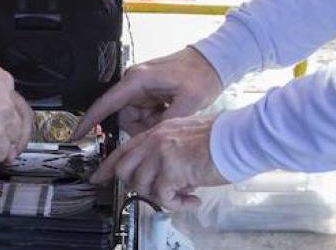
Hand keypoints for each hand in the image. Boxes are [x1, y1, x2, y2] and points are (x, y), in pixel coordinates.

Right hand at [72, 47, 222, 137]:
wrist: (213, 62)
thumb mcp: (188, 102)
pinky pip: (144, 113)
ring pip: (135, 118)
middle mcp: (134, 82)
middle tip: (165, 123)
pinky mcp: (148, 91)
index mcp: (137, 81)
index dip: (89, 120)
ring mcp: (141, 87)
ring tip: (172, 113)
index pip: (106, 103)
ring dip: (151, 123)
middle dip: (142, 127)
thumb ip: (166, 123)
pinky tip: (171, 109)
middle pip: (125, 116)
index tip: (76, 134)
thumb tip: (151, 140)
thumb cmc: (201, 75)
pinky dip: (156, 117)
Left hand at [90, 115, 229, 209]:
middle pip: (124, 170)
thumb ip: (168, 151)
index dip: (107, 167)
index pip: (123, 150)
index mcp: (157, 132)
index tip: (97, 178)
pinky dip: (178, 205)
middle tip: (158, 192)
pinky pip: (163, 197)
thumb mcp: (186, 138)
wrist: (238, 139)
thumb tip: (161, 176)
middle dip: (137, 186)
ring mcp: (161, 153)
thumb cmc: (221, 140)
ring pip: (142, 185)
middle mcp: (155, 140)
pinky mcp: (172, 169)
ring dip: (162, 198)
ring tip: (184, 196)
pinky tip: (193, 200)